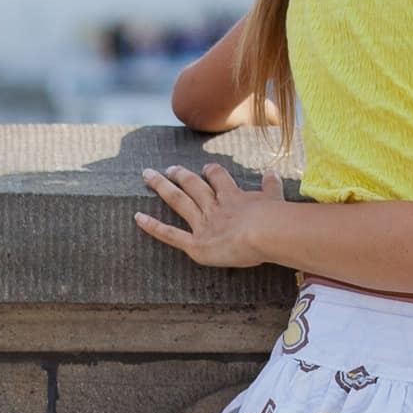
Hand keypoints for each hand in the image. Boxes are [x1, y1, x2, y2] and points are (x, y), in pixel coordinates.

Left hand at [135, 162, 277, 269]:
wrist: (265, 232)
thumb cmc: (275, 219)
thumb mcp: (275, 198)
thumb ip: (271, 186)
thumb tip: (272, 173)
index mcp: (233, 196)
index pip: (219, 179)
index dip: (212, 172)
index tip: (206, 167)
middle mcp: (214, 206)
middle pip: (193, 185)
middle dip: (181, 175)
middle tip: (170, 169)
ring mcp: (203, 224)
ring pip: (178, 201)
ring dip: (163, 187)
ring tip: (149, 176)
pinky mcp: (196, 244)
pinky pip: (171, 234)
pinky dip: (153, 226)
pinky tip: (137, 217)